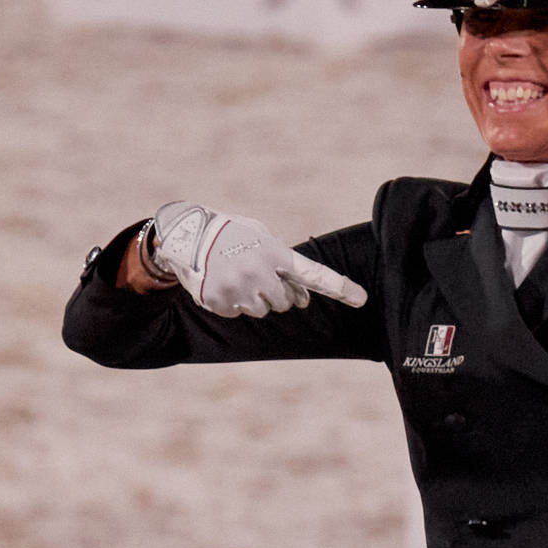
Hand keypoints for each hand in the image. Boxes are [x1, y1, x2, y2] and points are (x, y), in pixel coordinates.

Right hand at [139, 202, 365, 316]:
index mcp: (274, 252)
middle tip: (256, 275)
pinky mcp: (219, 301)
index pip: (312, 272)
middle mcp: (259, 271)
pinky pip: (237, 314)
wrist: (185, 233)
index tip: (361, 298)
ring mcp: (238, 288)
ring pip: (261, 311)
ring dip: (252, 298)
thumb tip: (303, 299)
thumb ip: (284, 264)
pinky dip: (231, 303)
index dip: (338, 286)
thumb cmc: (230, 234)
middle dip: (276, 294)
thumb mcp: (260, 236)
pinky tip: (220, 282)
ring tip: (234, 275)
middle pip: (285, 303)